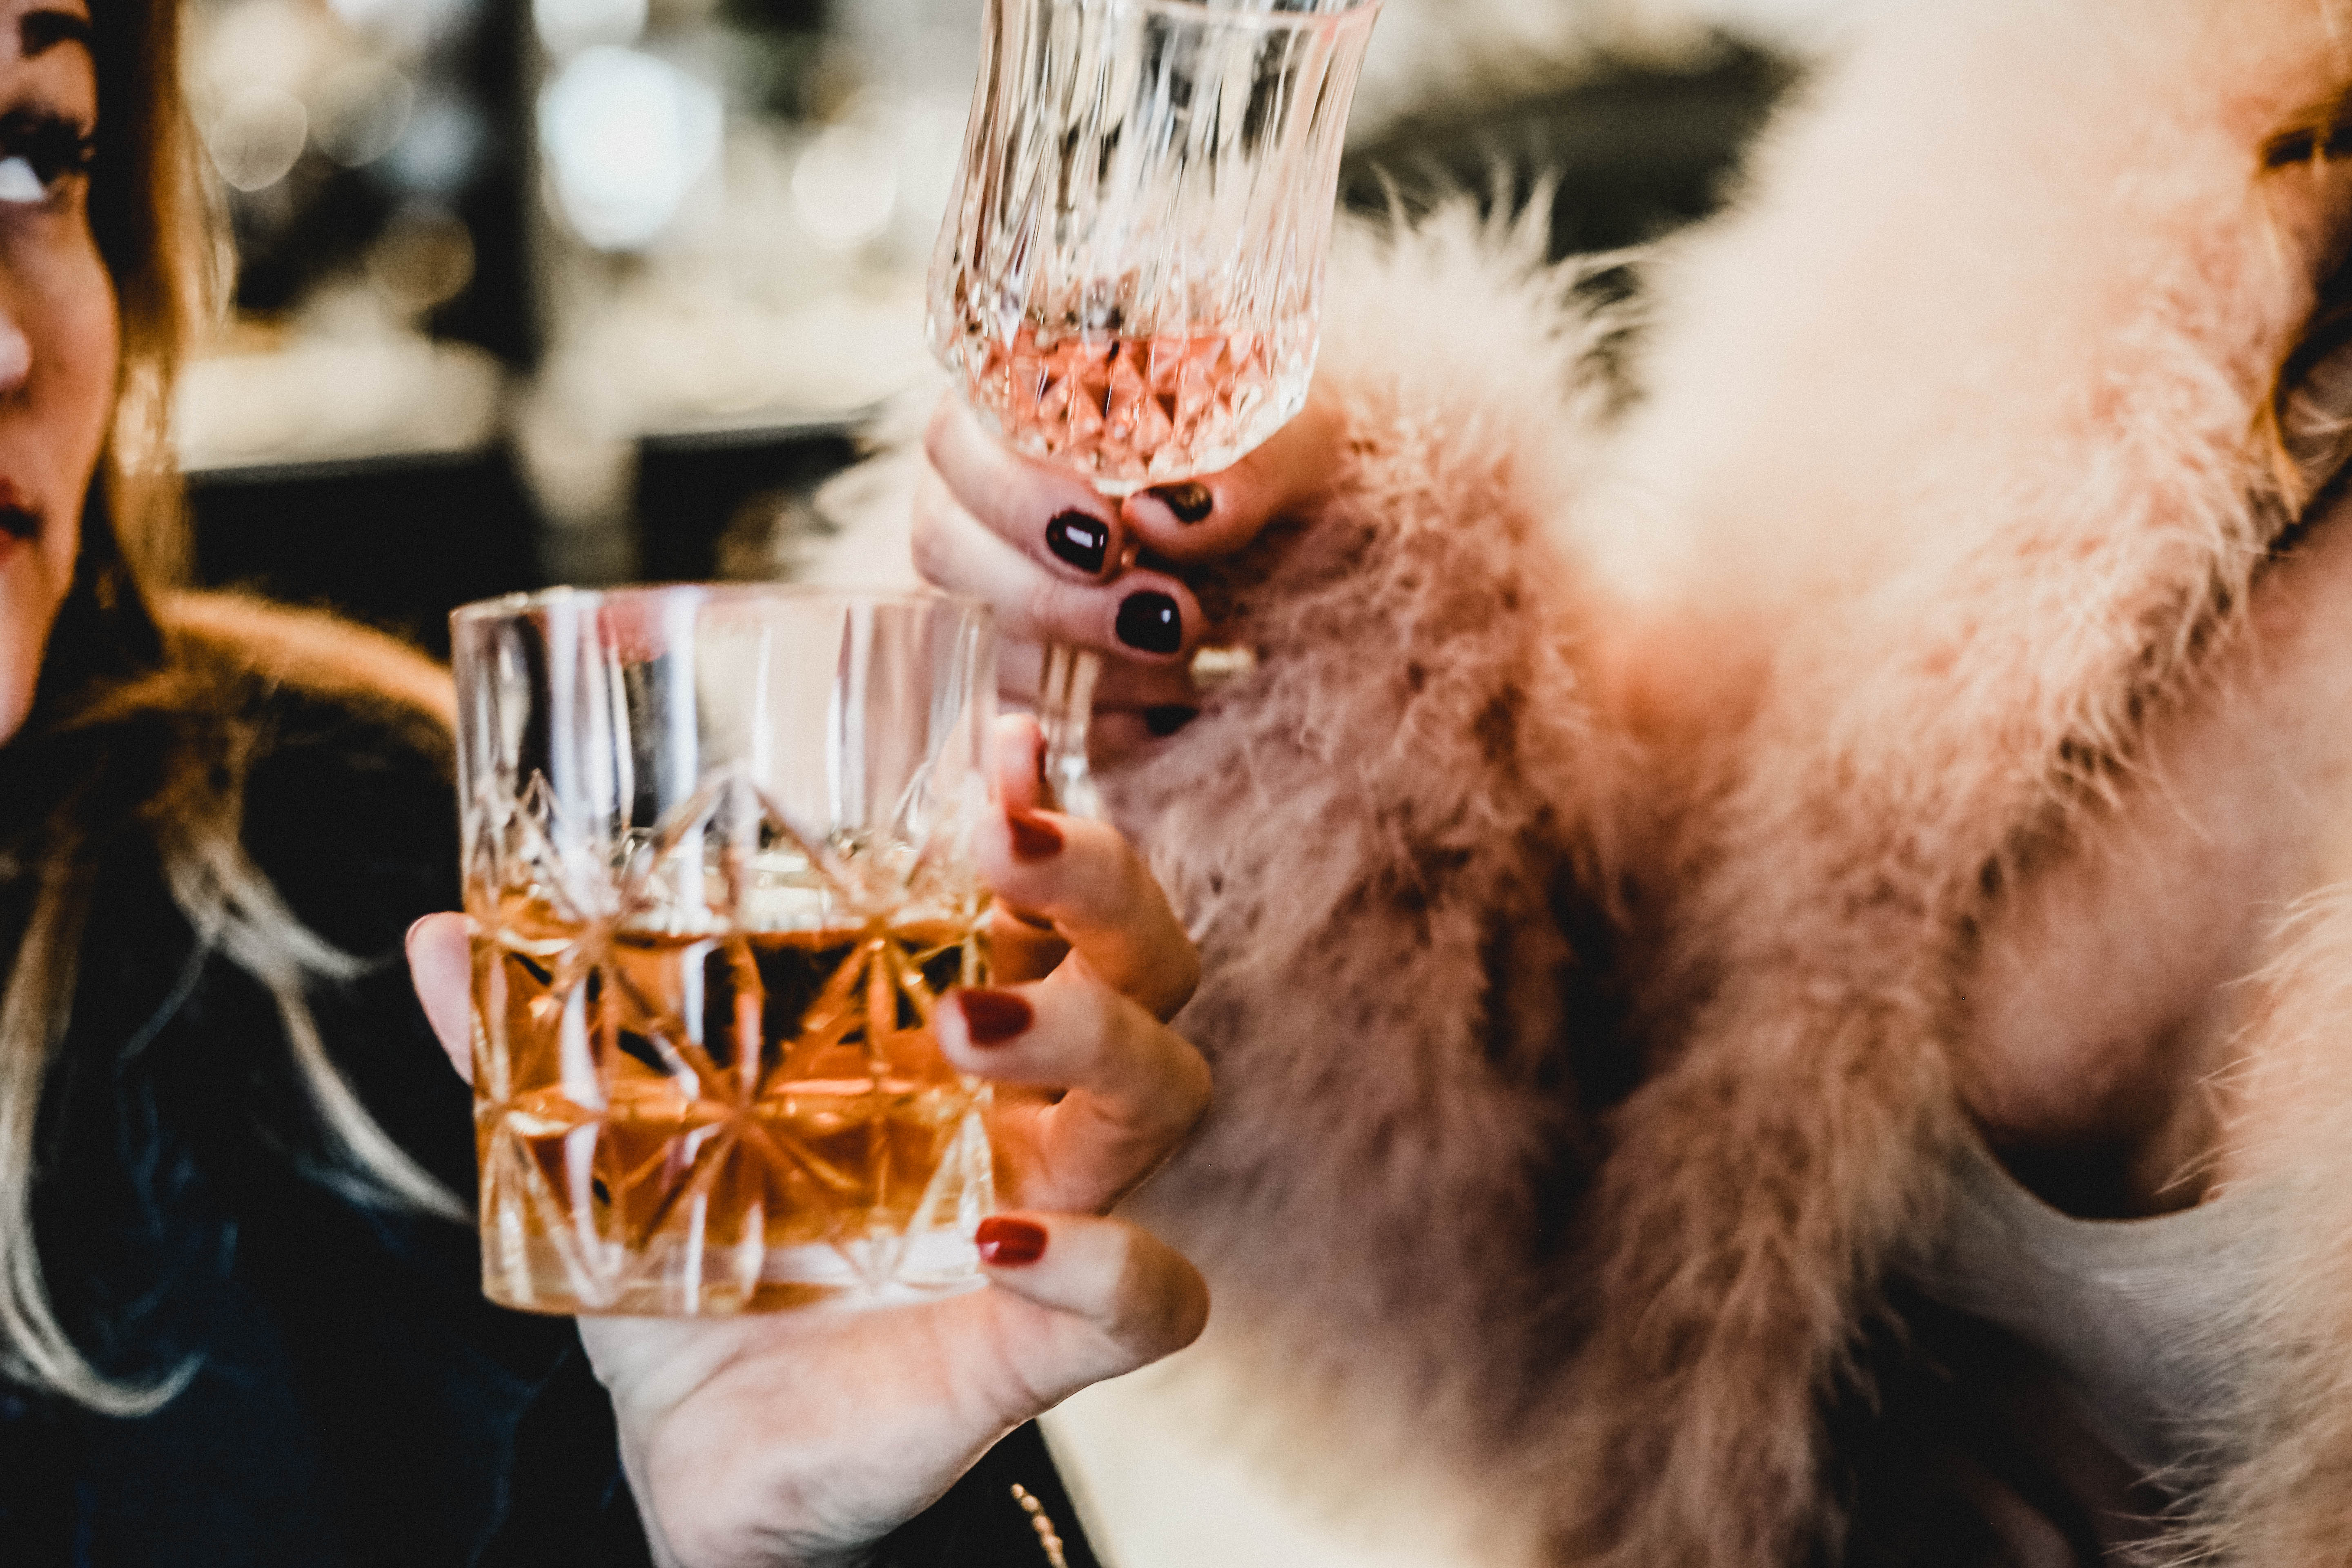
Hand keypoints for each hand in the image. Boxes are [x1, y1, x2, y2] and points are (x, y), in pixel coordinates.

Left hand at [406, 717, 1210, 1567]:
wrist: (709, 1461)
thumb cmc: (702, 1280)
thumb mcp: (612, 1153)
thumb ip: (543, 1046)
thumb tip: (435, 936)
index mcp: (949, 1034)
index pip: (1045, 894)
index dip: (1052, 809)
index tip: (1004, 740)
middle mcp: (1025, 1107)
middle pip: (1149, 960)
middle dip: (1100, 885)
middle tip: (1001, 846)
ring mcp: (1061, 1214)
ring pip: (1167, 1091)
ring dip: (1089, 1037)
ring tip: (966, 1026)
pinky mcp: (1051, 1340)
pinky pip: (1155, 1294)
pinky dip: (1107, 1262)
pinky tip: (1002, 1242)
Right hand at [911, 395, 1339, 755]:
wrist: (1309, 533)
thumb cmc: (1276, 464)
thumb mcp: (1292, 449)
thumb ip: (1242, 473)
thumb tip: (1164, 516)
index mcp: (1014, 411)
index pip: (956, 440)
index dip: (1014, 497)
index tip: (1110, 535)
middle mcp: (976, 499)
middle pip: (946, 551)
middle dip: (1053, 598)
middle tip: (1169, 617)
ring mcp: (987, 590)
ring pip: (979, 640)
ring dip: (1082, 664)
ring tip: (1189, 661)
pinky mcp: (1022, 673)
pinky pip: (1019, 715)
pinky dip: (1096, 723)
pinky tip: (1171, 716)